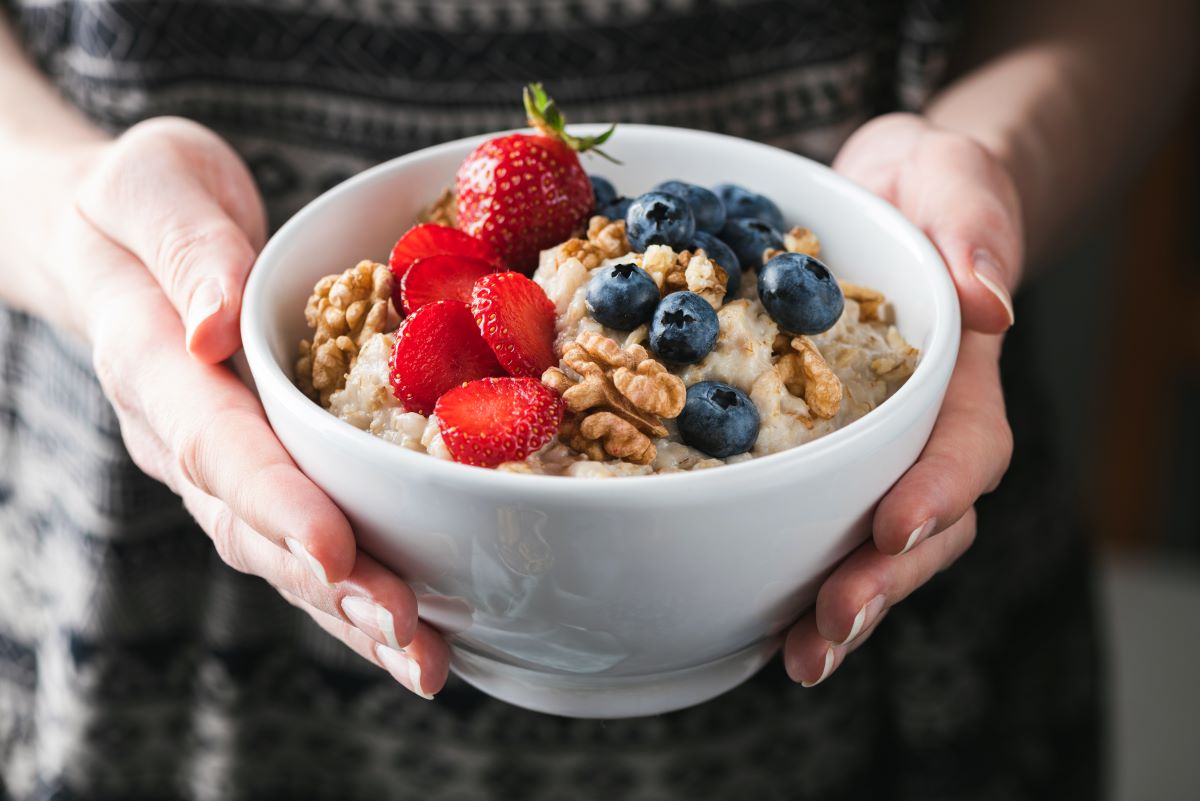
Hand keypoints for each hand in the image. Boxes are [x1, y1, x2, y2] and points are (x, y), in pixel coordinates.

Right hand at [48, 117, 448, 697]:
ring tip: (422, 660)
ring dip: (349, 611)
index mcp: (153, 364)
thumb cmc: (139, 204)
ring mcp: (217, 466)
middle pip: (253, 525)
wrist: (113, 240)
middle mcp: (183, 436)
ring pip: (278, 553)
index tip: (332, 548)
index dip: (274, 500)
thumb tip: (215, 322)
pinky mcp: (257, 475)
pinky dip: (352, 592)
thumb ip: (184, 246)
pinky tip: (408, 633)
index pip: (215, 443)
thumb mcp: (153, 184)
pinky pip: (300, 541)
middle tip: (406, 634)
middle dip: (331, 584)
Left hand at [783, 113, 1018, 684]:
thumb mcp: (953, 179)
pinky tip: (757, 618)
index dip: (937, 495)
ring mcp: (871, 452)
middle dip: (881, 582)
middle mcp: (920, 431)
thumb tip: (990, 300)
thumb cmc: (925, 188)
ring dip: (839, 606)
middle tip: (830, 628)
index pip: (965, 450)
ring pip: (869, 544)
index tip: (895, 526)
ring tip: (800, 656)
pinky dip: (790, 572)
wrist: (879, 196)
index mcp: (960, 378)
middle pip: (922, 527)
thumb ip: (977, 227)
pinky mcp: (817, 453)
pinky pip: (812, 520)